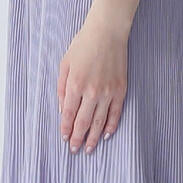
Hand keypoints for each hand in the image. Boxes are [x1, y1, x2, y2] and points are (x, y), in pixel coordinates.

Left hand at [58, 12, 128, 153]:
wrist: (107, 32)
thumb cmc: (83, 45)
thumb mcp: (65, 64)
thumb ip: (62, 89)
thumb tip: (64, 110)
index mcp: (75, 85)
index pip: (69, 115)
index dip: (66, 129)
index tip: (65, 139)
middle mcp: (91, 91)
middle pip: (84, 122)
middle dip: (78, 138)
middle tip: (75, 150)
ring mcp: (108, 92)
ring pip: (100, 122)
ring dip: (94, 137)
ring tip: (89, 149)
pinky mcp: (120, 89)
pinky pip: (115, 113)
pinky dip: (111, 125)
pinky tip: (106, 135)